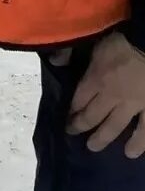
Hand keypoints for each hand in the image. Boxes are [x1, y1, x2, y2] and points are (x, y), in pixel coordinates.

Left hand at [68, 32, 144, 156]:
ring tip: (95, 147)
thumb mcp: (95, 39)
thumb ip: (72, 50)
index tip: (68, 118)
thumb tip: (55, 61)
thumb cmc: (126, 37)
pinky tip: (134, 152)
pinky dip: (140, 141)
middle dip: (81, 127)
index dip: (72, 110)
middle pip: (92, 116)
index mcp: (96, 79)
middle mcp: (112, 96)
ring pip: (116, 126)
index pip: (79, 100)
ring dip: (104, 138)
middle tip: (76, 135)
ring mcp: (134, 104)